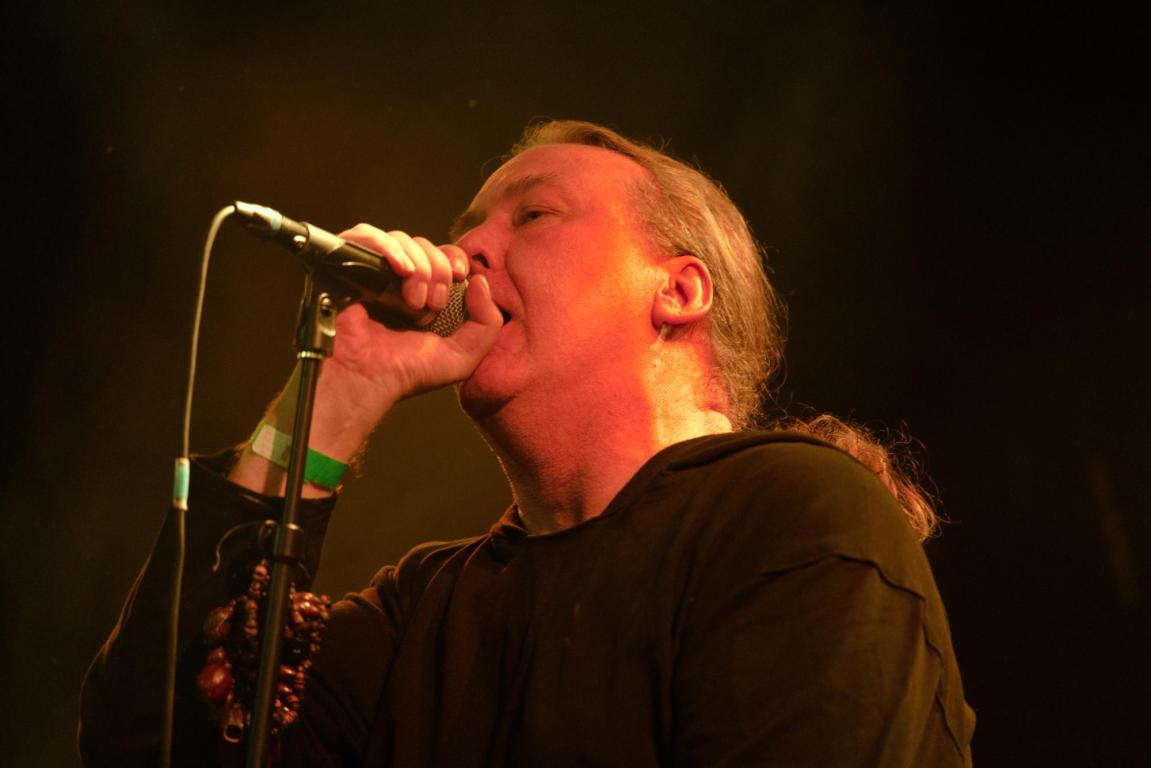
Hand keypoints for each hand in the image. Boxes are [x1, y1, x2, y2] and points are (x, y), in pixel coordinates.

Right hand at [315, 225, 502, 443]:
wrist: (365, 379)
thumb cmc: (406, 372)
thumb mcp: (463, 356)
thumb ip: (486, 323)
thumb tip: (480, 281)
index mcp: (421, 291)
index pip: (442, 254)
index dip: (454, 258)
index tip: (461, 276)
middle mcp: (395, 278)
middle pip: (424, 244)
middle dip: (437, 270)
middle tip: (432, 304)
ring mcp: (370, 269)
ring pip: (400, 238)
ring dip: (417, 266)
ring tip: (413, 301)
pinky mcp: (345, 264)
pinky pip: (365, 235)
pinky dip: (387, 246)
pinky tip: (400, 270)